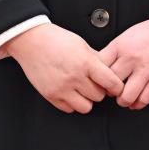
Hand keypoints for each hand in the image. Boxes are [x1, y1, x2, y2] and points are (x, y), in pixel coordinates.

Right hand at [4, 22, 124, 114]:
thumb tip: (110, 71)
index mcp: (85, 62)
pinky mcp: (51, 96)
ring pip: (86, 107)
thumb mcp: (81, 44)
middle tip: (94, 82)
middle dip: (99, 90)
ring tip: (82, 88)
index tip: (116, 86)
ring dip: (86, 99)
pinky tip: (70, 91)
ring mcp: (62, 88)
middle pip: (99, 96)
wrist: (31, 41)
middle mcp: (75, 77)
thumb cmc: (56, 39)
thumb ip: (96, 59)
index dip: (117, 86)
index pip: (111, 83)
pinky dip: (72, 103)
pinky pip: (69, 109)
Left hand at [97, 19, 148, 109]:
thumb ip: (114, 50)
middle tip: (110, 92)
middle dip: (108, 91)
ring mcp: (145, 69)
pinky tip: (136, 101)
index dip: (96, 75)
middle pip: (111, 83)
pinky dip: (138, 104)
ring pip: (127, 96)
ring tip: (122, 99)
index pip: (100, 65)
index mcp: (120, 46)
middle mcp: (131, 58)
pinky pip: (145, 98)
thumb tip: (100, 64)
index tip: (98, 80)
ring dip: (123, 101)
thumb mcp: (127, 35)